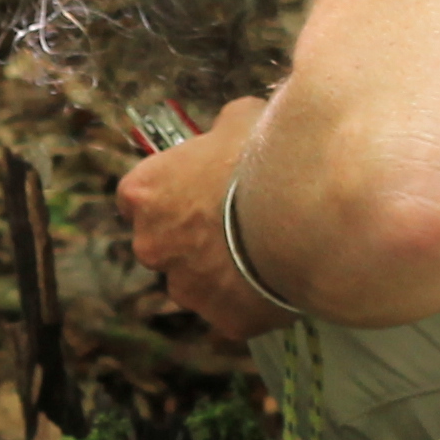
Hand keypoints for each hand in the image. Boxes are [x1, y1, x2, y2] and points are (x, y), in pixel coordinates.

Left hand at [116, 94, 295, 342]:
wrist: (302, 213)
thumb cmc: (261, 156)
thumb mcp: (242, 118)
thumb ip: (223, 128)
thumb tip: (228, 128)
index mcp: (145, 192)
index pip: (137, 198)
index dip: (169, 194)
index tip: (195, 190)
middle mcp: (151, 246)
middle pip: (164, 245)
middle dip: (193, 239)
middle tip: (237, 224)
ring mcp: (186, 289)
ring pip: (197, 284)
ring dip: (221, 274)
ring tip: (266, 255)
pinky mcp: (224, 321)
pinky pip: (236, 311)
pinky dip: (254, 301)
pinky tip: (283, 281)